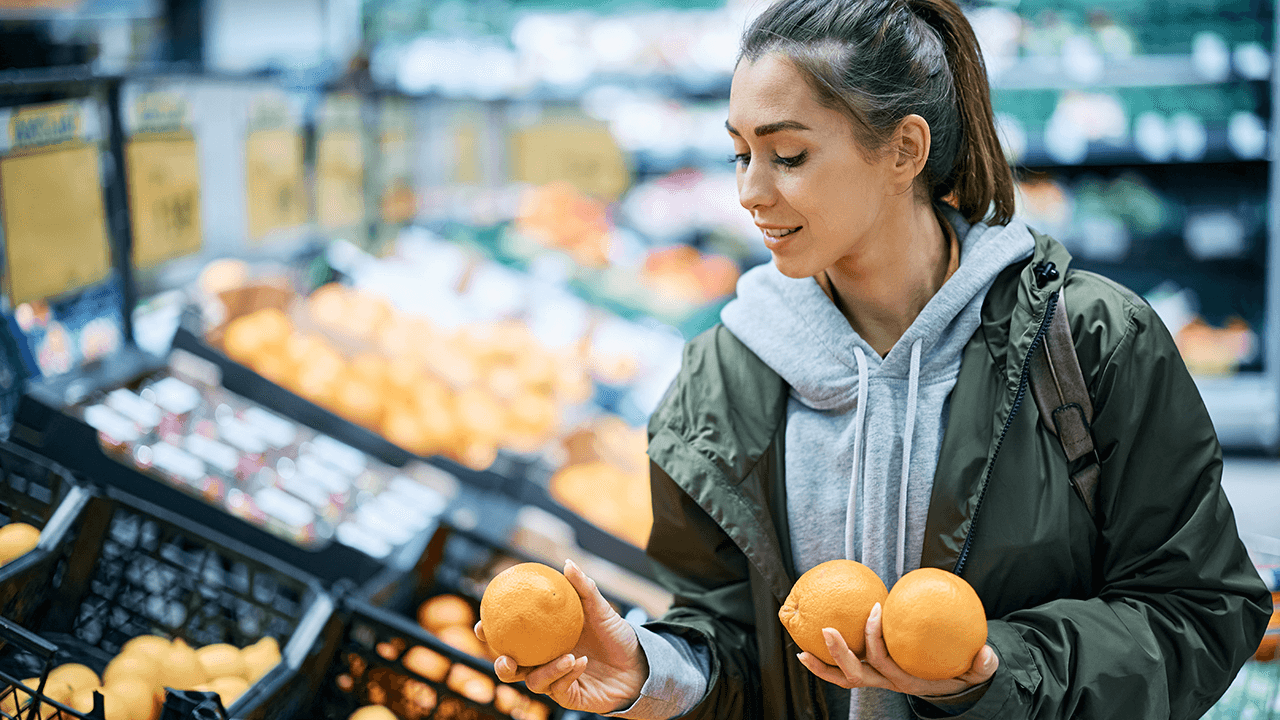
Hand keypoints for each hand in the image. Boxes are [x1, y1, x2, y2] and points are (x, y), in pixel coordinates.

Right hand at [475, 559, 648, 713]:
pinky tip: (580, 661)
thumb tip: (567, 563)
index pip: (511, 638)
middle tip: (506, 657)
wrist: (639, 663)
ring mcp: (556, 681)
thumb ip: (583, 588)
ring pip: (534, 682)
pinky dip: (568, 675)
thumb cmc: (616, 635)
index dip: (490, 633)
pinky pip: (560, 690)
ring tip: (566, 655)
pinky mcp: (570, 697)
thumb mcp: (601, 609)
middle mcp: (545, 661)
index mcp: (544, 640)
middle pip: (511, 668)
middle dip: (501, 665)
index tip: (482, 622)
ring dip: (546, 670)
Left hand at [797, 602, 997, 697]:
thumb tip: (988, 651)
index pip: (886, 663)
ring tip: (801, 650)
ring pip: (844, 679)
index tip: (876, 610)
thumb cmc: (960, 674)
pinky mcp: (869, 674)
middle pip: (856, 676)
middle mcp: (886, 683)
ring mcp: (876, 680)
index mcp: (907, 681)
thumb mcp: (976, 672)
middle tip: (827, 629)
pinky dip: (825, 663)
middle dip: (839, 654)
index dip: (876, 640)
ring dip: (822, 665)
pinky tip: (808, 647)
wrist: (951, 687)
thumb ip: (982, 665)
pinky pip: (843, 673)